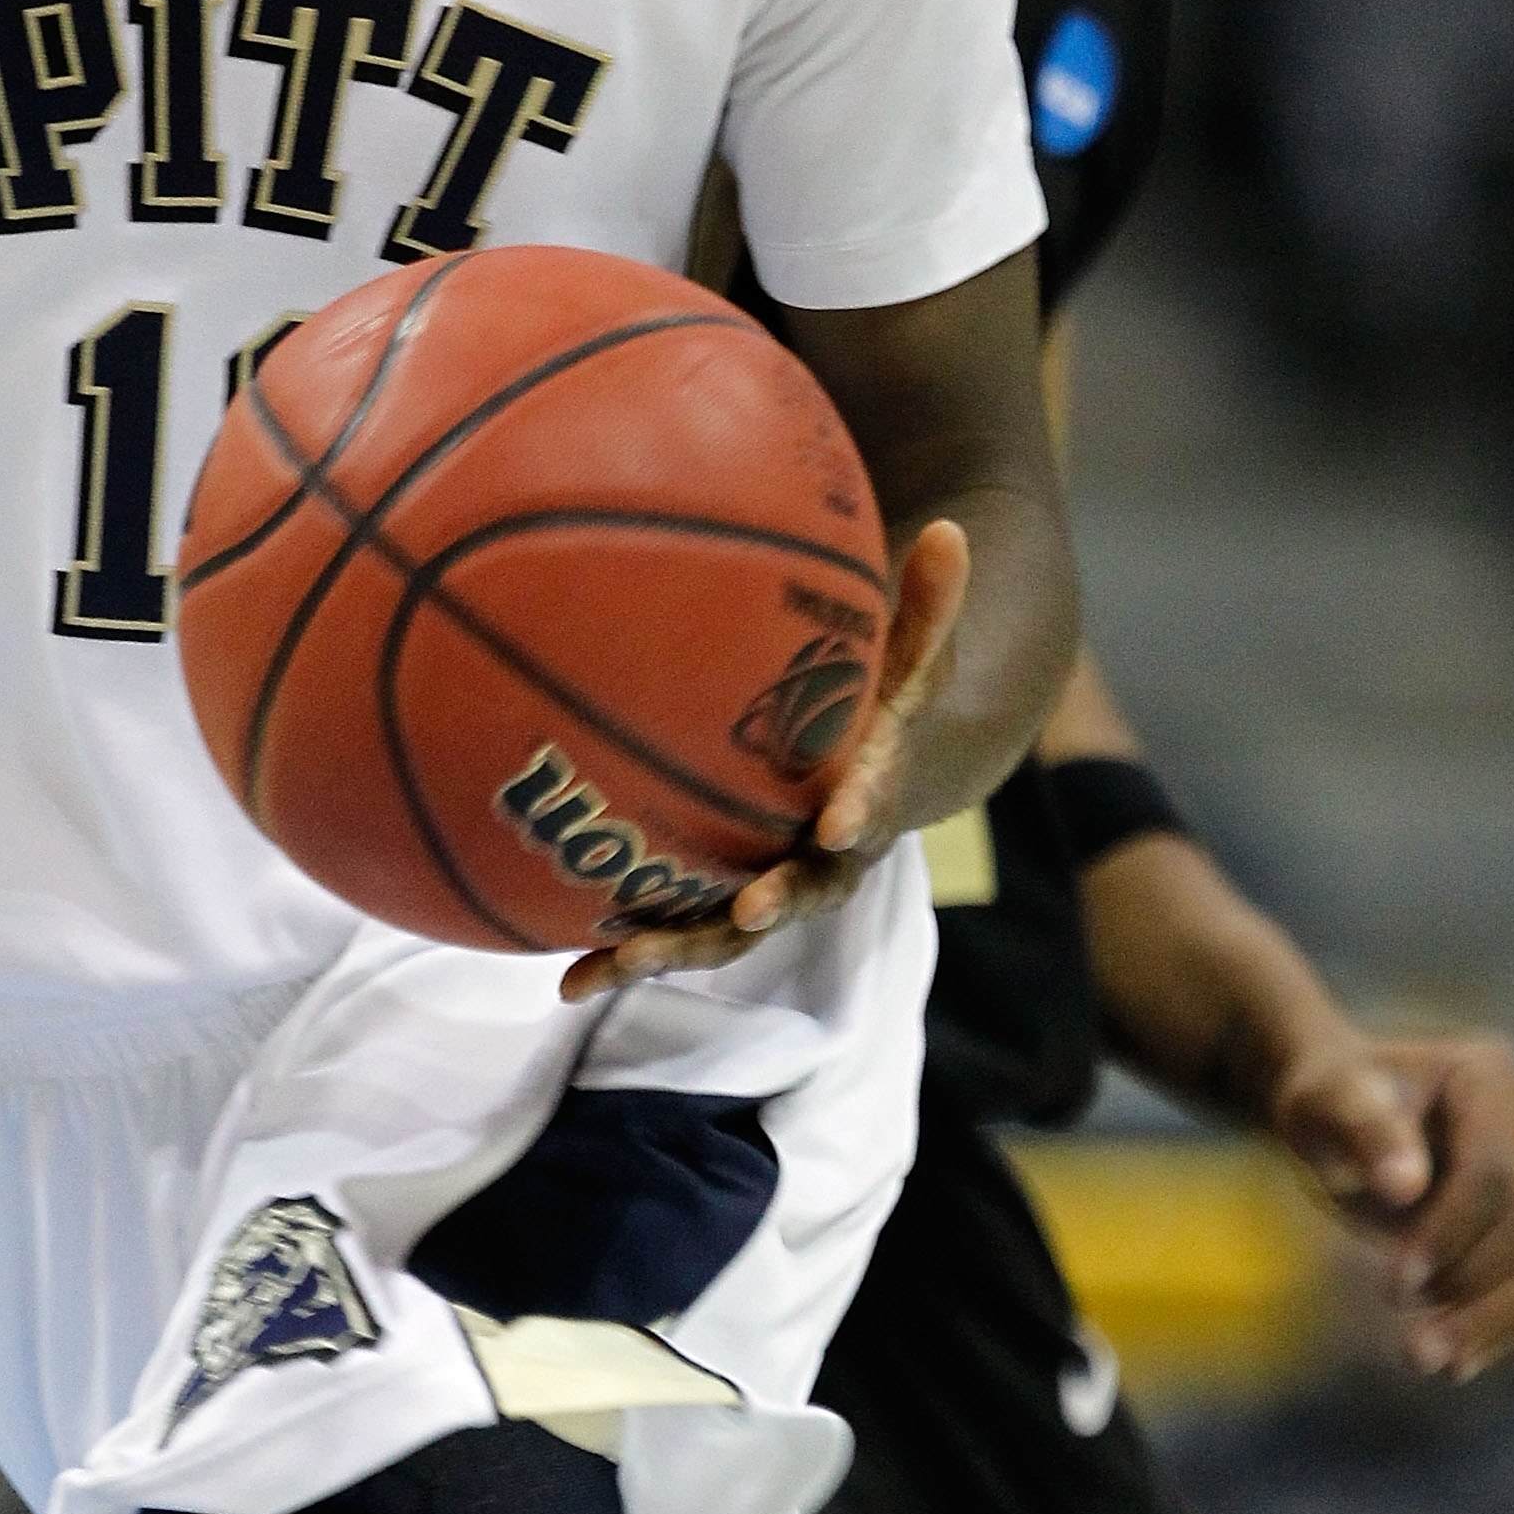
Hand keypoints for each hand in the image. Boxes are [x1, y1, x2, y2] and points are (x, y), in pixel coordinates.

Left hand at [561, 518, 969, 1003]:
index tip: (839, 819)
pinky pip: (669, 939)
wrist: (856, 792)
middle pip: (799, 895)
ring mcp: (763, 895)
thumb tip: (951, 530)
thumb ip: (925, 608)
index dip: (862, 811)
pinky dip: (618, 961)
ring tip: (616, 963)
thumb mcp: (903, 663)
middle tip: (745, 911)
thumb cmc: (872, 716)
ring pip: (723, 935)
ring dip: (675, 951)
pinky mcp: (711, 911)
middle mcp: (818, 865)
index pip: (871, 806)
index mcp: (864, 804)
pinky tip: (562, 983)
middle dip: (771, 905)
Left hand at [1268, 1029, 1513, 1379]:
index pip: (1492, 1170)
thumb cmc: (1325, 1098)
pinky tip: (1454, 1363)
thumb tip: (1405, 1187)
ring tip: (1425, 1361)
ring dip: (1489, 1322)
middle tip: (1407, 1346)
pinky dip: (1498, 1326)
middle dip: (1468, 1286)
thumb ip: (1362, 1130)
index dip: (1450, 1233)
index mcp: (1487, 1072)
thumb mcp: (1323, 1103)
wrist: (1339, 1108)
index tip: (1392, 1287)